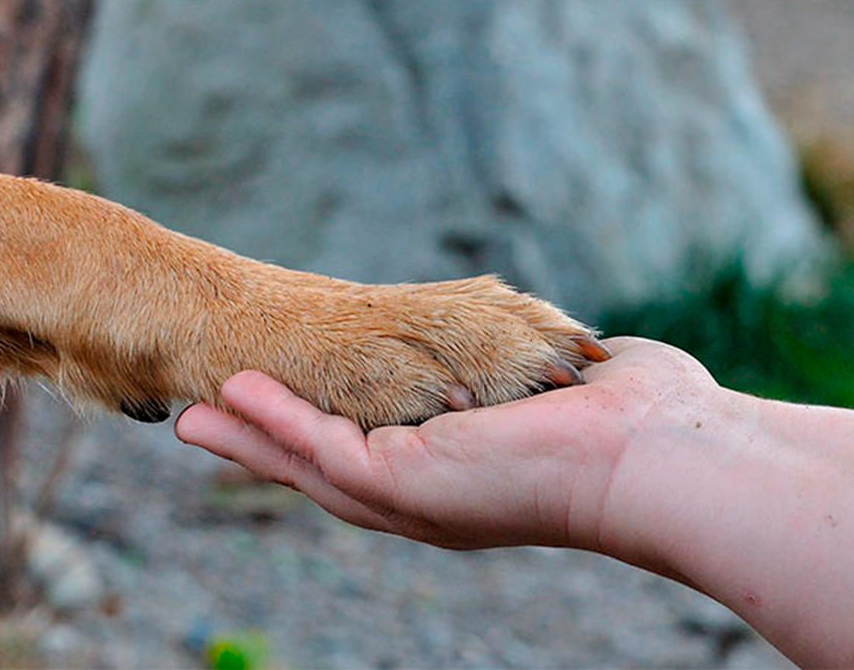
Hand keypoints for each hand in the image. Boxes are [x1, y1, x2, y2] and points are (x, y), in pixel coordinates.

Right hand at [174, 337, 718, 550]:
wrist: (659, 455)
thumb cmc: (634, 420)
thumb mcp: (560, 386)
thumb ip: (540, 372)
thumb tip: (572, 355)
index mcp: (457, 477)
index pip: (371, 452)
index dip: (318, 432)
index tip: (276, 406)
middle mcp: (426, 496)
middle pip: (322, 470)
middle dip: (262, 445)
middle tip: (201, 423)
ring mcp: (410, 496)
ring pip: (306, 465)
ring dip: (249, 437)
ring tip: (194, 414)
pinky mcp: (403, 482)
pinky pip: (319, 447)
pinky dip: (273, 422)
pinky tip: (232, 397)